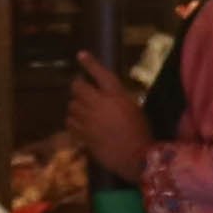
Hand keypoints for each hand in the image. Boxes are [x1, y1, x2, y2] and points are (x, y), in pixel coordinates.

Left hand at [65, 55, 152, 185]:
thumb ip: (119, 99)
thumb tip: (107, 96)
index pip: (100, 74)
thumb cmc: (141, 133)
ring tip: (82, 110)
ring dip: (76, 106)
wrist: (136, 157)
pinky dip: (73, 121)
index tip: (81, 55)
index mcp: (117, 95)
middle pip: (78, 88)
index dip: (90, 63)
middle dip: (78, 86)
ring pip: (72, 106)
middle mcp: (100, 104)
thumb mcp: (134, 109)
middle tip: (81, 89)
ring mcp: (89, 119)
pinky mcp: (83, 134)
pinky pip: (70, 123)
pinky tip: (79, 124)